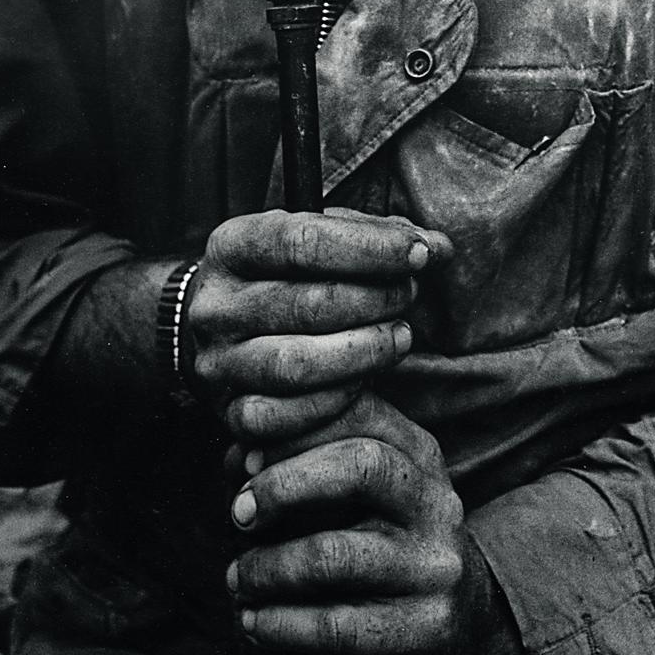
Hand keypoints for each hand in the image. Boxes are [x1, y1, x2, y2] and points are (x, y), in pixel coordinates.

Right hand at [186, 209, 451, 442]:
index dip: (370, 247)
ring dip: (365, 351)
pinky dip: (335, 401)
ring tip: (401, 336)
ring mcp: (218, 362)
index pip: (302, 240)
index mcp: (232, 246)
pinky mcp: (229, 411)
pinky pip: (284, 417)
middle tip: (410, 293)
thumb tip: (438, 247)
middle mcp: (215, 305)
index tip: (420, 252)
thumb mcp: (317, 240)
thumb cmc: (286, 276)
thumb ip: (376, 237)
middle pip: (307, 305)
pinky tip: (365, 380)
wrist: (224, 331)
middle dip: (376, 299)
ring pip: (296, 365)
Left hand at [226, 392, 524, 654]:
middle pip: (359, 467)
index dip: (293, 428)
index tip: (244, 457)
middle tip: (238, 513)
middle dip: (284, 485)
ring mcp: (435, 565)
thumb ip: (307, 457)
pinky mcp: (428, 627)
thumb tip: (238, 456)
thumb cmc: (384, 536)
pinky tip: (253, 622)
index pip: (359, 413)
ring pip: (334, 554)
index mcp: (420, 453)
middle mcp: (435, 501)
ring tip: (237, 578)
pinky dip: (281, 625)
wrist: (460, 613)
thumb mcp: (363, 486)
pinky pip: (338, 626)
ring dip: (267, 568)